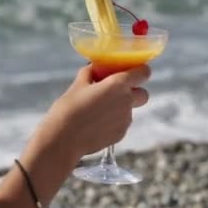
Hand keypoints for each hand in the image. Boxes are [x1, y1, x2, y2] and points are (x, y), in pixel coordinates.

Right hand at [36, 65, 150, 158]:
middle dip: (134, 91)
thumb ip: (90, 73)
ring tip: (99, 111)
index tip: (131, 71)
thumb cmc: (69, 108)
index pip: (144, 72)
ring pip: (131, 109)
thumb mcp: (77, 85)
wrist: (63, 139)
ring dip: (121, 107)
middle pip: (143, 94)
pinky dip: (114, 121)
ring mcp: (126, 119)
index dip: (139, 71)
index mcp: (118, 84)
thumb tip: (94, 68)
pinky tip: (96, 124)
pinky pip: (122, 123)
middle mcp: (127, 101)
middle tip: (115, 92)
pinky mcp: (121, 134)